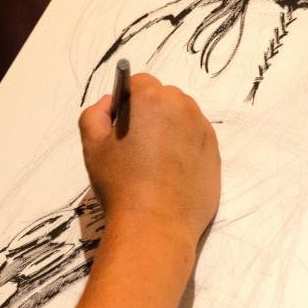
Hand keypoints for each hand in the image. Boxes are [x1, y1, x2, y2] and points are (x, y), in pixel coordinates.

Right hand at [78, 73, 219, 247]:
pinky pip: (196, 138)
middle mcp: (183, 107)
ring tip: (154, 161)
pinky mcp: (215, 153)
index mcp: (153, 98)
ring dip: (169, 127)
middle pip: (164, 97)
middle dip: (150, 111)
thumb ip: (95, 113)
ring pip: (182, 117)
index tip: (121, 126)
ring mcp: (203, 130)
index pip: (139, 82)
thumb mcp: (92, 145)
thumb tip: (111, 103)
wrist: (156, 225)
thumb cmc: (121, 183)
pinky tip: (171, 172)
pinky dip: (185, 146)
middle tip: (135, 145)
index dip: (127, 101)